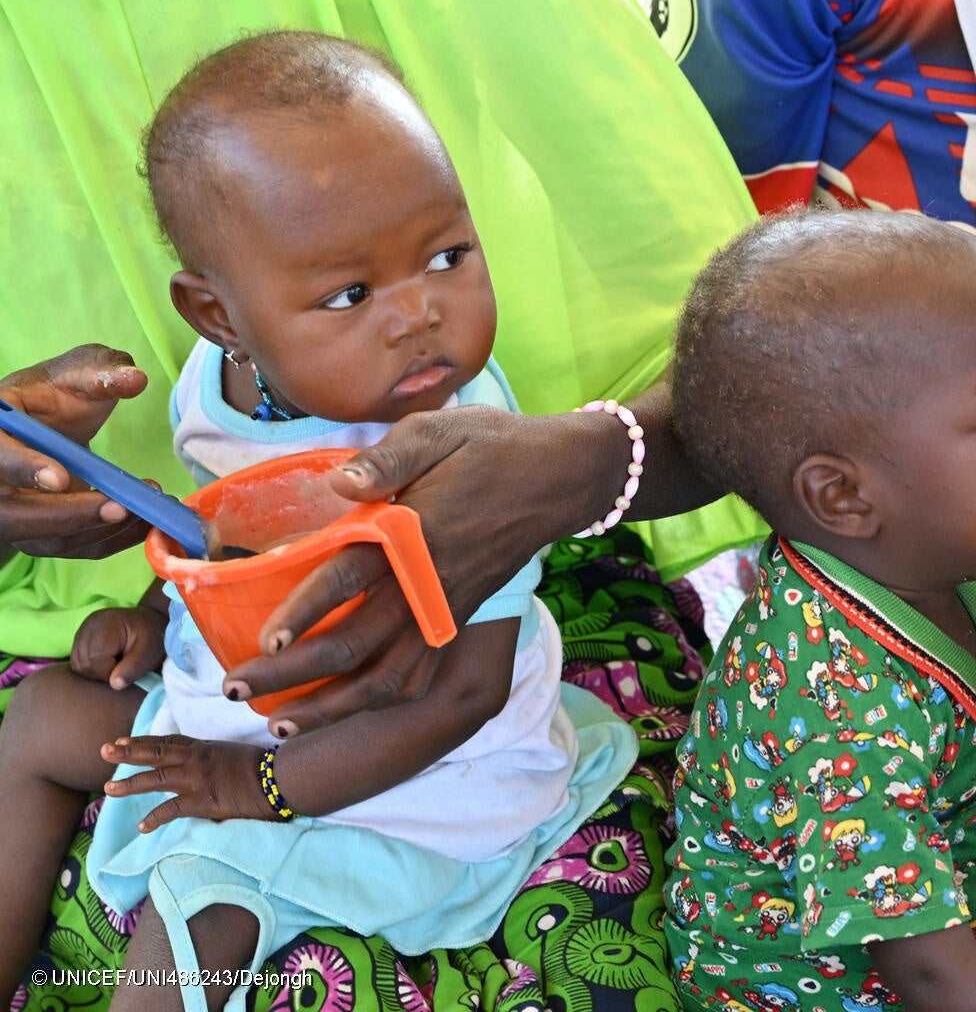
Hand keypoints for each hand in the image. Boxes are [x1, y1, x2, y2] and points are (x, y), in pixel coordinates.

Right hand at [0, 344, 150, 557]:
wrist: (47, 422)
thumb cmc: (55, 394)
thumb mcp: (74, 373)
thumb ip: (99, 372)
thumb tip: (134, 378)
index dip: (23, 468)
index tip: (60, 476)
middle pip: (14, 515)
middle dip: (68, 516)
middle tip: (120, 508)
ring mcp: (14, 513)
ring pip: (47, 541)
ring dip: (100, 531)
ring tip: (149, 509)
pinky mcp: (41, 535)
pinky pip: (74, 548)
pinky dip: (112, 540)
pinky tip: (147, 521)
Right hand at [71, 606, 167, 689]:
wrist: (150, 622)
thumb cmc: (153, 638)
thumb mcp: (150, 654)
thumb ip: (133, 669)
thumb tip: (114, 684)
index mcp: (107, 625)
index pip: (95, 658)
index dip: (109, 671)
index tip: (126, 670)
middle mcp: (90, 625)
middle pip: (83, 662)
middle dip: (102, 672)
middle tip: (122, 668)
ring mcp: (83, 630)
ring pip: (77, 663)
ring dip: (95, 671)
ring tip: (116, 664)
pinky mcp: (80, 636)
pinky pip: (77, 660)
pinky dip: (91, 667)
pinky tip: (107, 662)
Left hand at [101, 735, 279, 830]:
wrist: (282, 778)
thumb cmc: (268, 768)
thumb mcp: (238, 755)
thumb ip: (219, 759)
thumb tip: (213, 767)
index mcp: (206, 748)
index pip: (169, 742)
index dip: (145, 741)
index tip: (124, 740)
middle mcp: (197, 760)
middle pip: (156, 754)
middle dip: (128, 752)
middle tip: (105, 750)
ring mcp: (198, 779)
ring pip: (156, 779)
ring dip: (130, 783)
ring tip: (108, 789)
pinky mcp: (203, 801)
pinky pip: (172, 809)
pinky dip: (155, 818)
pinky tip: (142, 827)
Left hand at [227, 404, 606, 734]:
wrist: (560, 478)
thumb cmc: (492, 447)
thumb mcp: (439, 431)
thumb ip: (387, 458)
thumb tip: (339, 482)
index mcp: (417, 535)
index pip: (350, 577)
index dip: (307, 609)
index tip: (267, 637)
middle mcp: (428, 583)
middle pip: (356, 644)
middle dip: (292, 673)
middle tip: (235, 687)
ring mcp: (444, 609)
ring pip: (385, 677)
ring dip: (331, 705)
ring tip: (280, 724)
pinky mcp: (453, 617)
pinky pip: (415, 674)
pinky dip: (378, 701)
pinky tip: (345, 711)